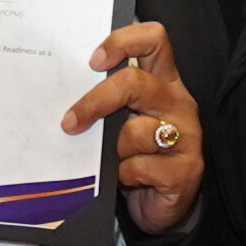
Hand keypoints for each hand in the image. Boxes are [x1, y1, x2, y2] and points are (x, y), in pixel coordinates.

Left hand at [65, 18, 204, 235]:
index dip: (123, 42)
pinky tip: (127, 181)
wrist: (159, 205)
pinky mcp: (186, 169)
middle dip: (95, 102)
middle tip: (71, 122)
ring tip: (112, 163)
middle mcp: (177, 102)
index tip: (94, 62)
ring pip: (136, 131)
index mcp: (162, 81)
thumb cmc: (134, 156)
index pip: (154, 40)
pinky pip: (141, 166)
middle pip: (135, 83)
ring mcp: (186, 135)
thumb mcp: (119, 122)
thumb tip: (59, 95)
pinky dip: (125, 176)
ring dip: (114, 151)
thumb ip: (105, 104)